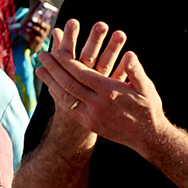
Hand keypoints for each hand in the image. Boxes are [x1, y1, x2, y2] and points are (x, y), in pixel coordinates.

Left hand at [38, 24, 170, 156]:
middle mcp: (97, 105)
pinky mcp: (89, 124)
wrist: (147, 136)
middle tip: (41, 55)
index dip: (67, 62)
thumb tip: (129, 54)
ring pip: (65, 97)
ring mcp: (91, 116)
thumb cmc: (148, 107)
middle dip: (53, 69)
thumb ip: (135, 70)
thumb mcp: (146, 87)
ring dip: (50, 82)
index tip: (55, 51)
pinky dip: (58, 97)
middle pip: (68, 84)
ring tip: (39, 69)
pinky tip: (51, 87)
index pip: (82, 74)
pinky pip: (69, 108)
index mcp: (110, 92)